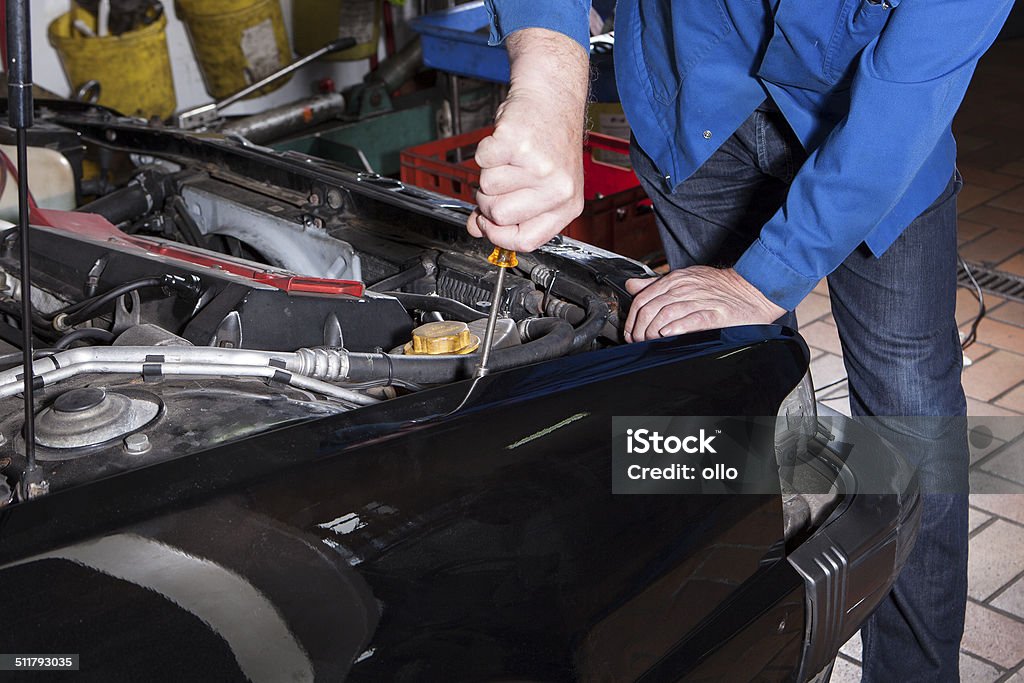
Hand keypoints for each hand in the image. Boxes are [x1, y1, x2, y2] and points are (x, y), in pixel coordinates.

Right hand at [467, 28, 588, 251]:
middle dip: (488, 199)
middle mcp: (558, 189)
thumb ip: (512, 212)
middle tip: (502, 178)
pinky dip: (486, 150)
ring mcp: (539, 166)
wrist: (553, 97)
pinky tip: (505, 142)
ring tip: (509, 157)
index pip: (525, 241)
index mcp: (567, 205)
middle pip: (499, 216)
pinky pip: (482, 161)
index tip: (487, 225)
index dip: (498, 236)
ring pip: (487, 187)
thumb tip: (476, 228)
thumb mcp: (541, 184)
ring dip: (489, 171)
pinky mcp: (519, 144)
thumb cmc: (549, 141)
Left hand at [624, 267, 785, 341]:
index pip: (643, 298)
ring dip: (653, 332)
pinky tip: (668, 335)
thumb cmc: (718, 287)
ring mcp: (701, 300)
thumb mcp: (684, 279)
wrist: (752, 289)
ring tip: (650, 342)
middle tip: (638, 341)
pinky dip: (677, 328)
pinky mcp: (716, 313)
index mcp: (675, 280)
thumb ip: (656, 284)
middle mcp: (685, 288)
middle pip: (651, 309)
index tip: (630, 332)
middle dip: (640, 330)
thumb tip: (632, 286)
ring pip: (667, 315)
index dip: (632, 319)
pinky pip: (692, 319)